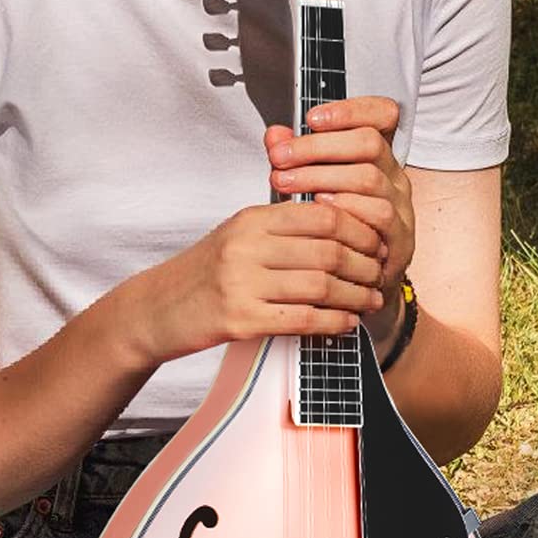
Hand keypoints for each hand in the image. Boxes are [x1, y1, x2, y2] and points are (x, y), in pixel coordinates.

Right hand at [129, 197, 387, 366]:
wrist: (157, 309)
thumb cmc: (204, 273)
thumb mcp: (239, 235)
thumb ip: (282, 223)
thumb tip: (341, 217)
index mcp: (251, 218)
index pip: (321, 215)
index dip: (359, 230)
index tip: (376, 243)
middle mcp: (247, 246)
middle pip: (327, 250)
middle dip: (364, 265)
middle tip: (380, 274)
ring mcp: (241, 283)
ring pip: (320, 286)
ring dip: (355, 296)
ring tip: (370, 300)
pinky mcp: (239, 320)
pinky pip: (301, 319)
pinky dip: (332, 322)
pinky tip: (345, 322)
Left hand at [264, 97, 414, 323]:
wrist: (358, 289)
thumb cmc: (331, 233)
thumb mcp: (308, 188)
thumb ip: (294, 159)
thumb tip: (274, 134)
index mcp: (377, 157)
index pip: (382, 116)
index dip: (351, 110)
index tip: (311, 117)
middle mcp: (393, 177)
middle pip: (368, 143)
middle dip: (318, 147)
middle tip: (279, 158)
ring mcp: (401, 207)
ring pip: (370, 177)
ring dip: (322, 177)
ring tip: (284, 183)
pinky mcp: (400, 239)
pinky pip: (379, 216)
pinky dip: (347, 209)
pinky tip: (317, 209)